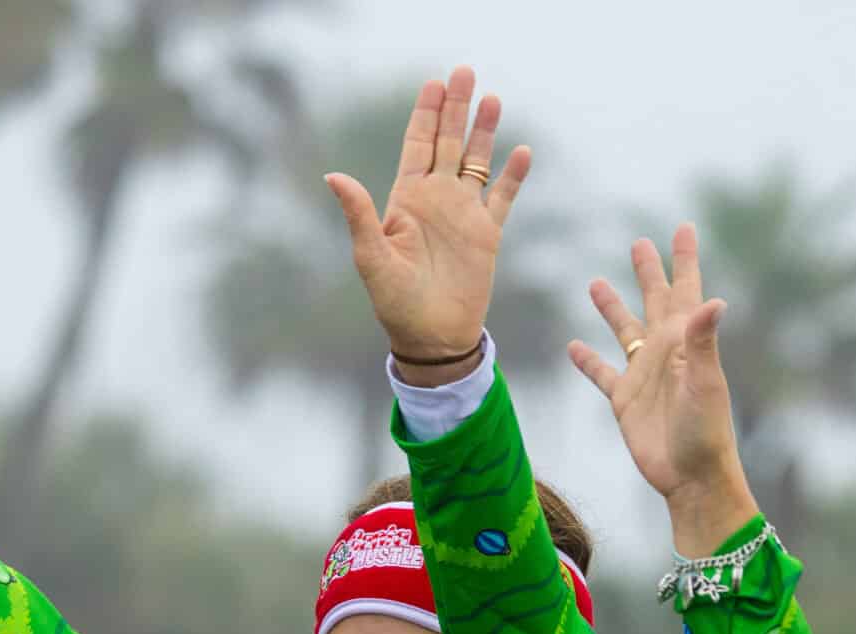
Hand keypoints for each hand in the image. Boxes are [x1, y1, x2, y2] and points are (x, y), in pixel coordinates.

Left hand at [324, 67, 529, 371]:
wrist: (432, 338)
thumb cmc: (395, 303)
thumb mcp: (370, 258)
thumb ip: (359, 215)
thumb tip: (334, 177)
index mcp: (407, 199)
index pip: (417, 145)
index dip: (425, 114)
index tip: (434, 83)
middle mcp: (437, 199)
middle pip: (448, 142)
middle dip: (455, 108)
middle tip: (464, 72)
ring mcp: (464, 215)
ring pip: (477, 162)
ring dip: (484, 132)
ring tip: (492, 99)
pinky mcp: (487, 235)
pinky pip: (503, 198)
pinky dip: (513, 176)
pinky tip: (521, 152)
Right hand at [568, 225, 757, 553]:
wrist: (691, 477)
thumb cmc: (706, 431)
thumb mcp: (705, 382)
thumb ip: (705, 341)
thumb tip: (715, 300)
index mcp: (686, 341)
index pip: (685, 289)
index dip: (684, 259)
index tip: (684, 227)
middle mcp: (664, 352)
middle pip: (654, 301)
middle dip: (648, 272)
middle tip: (639, 242)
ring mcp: (643, 375)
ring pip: (623, 331)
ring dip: (611, 308)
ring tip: (596, 283)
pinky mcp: (624, 401)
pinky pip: (601, 373)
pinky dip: (587, 360)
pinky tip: (573, 345)